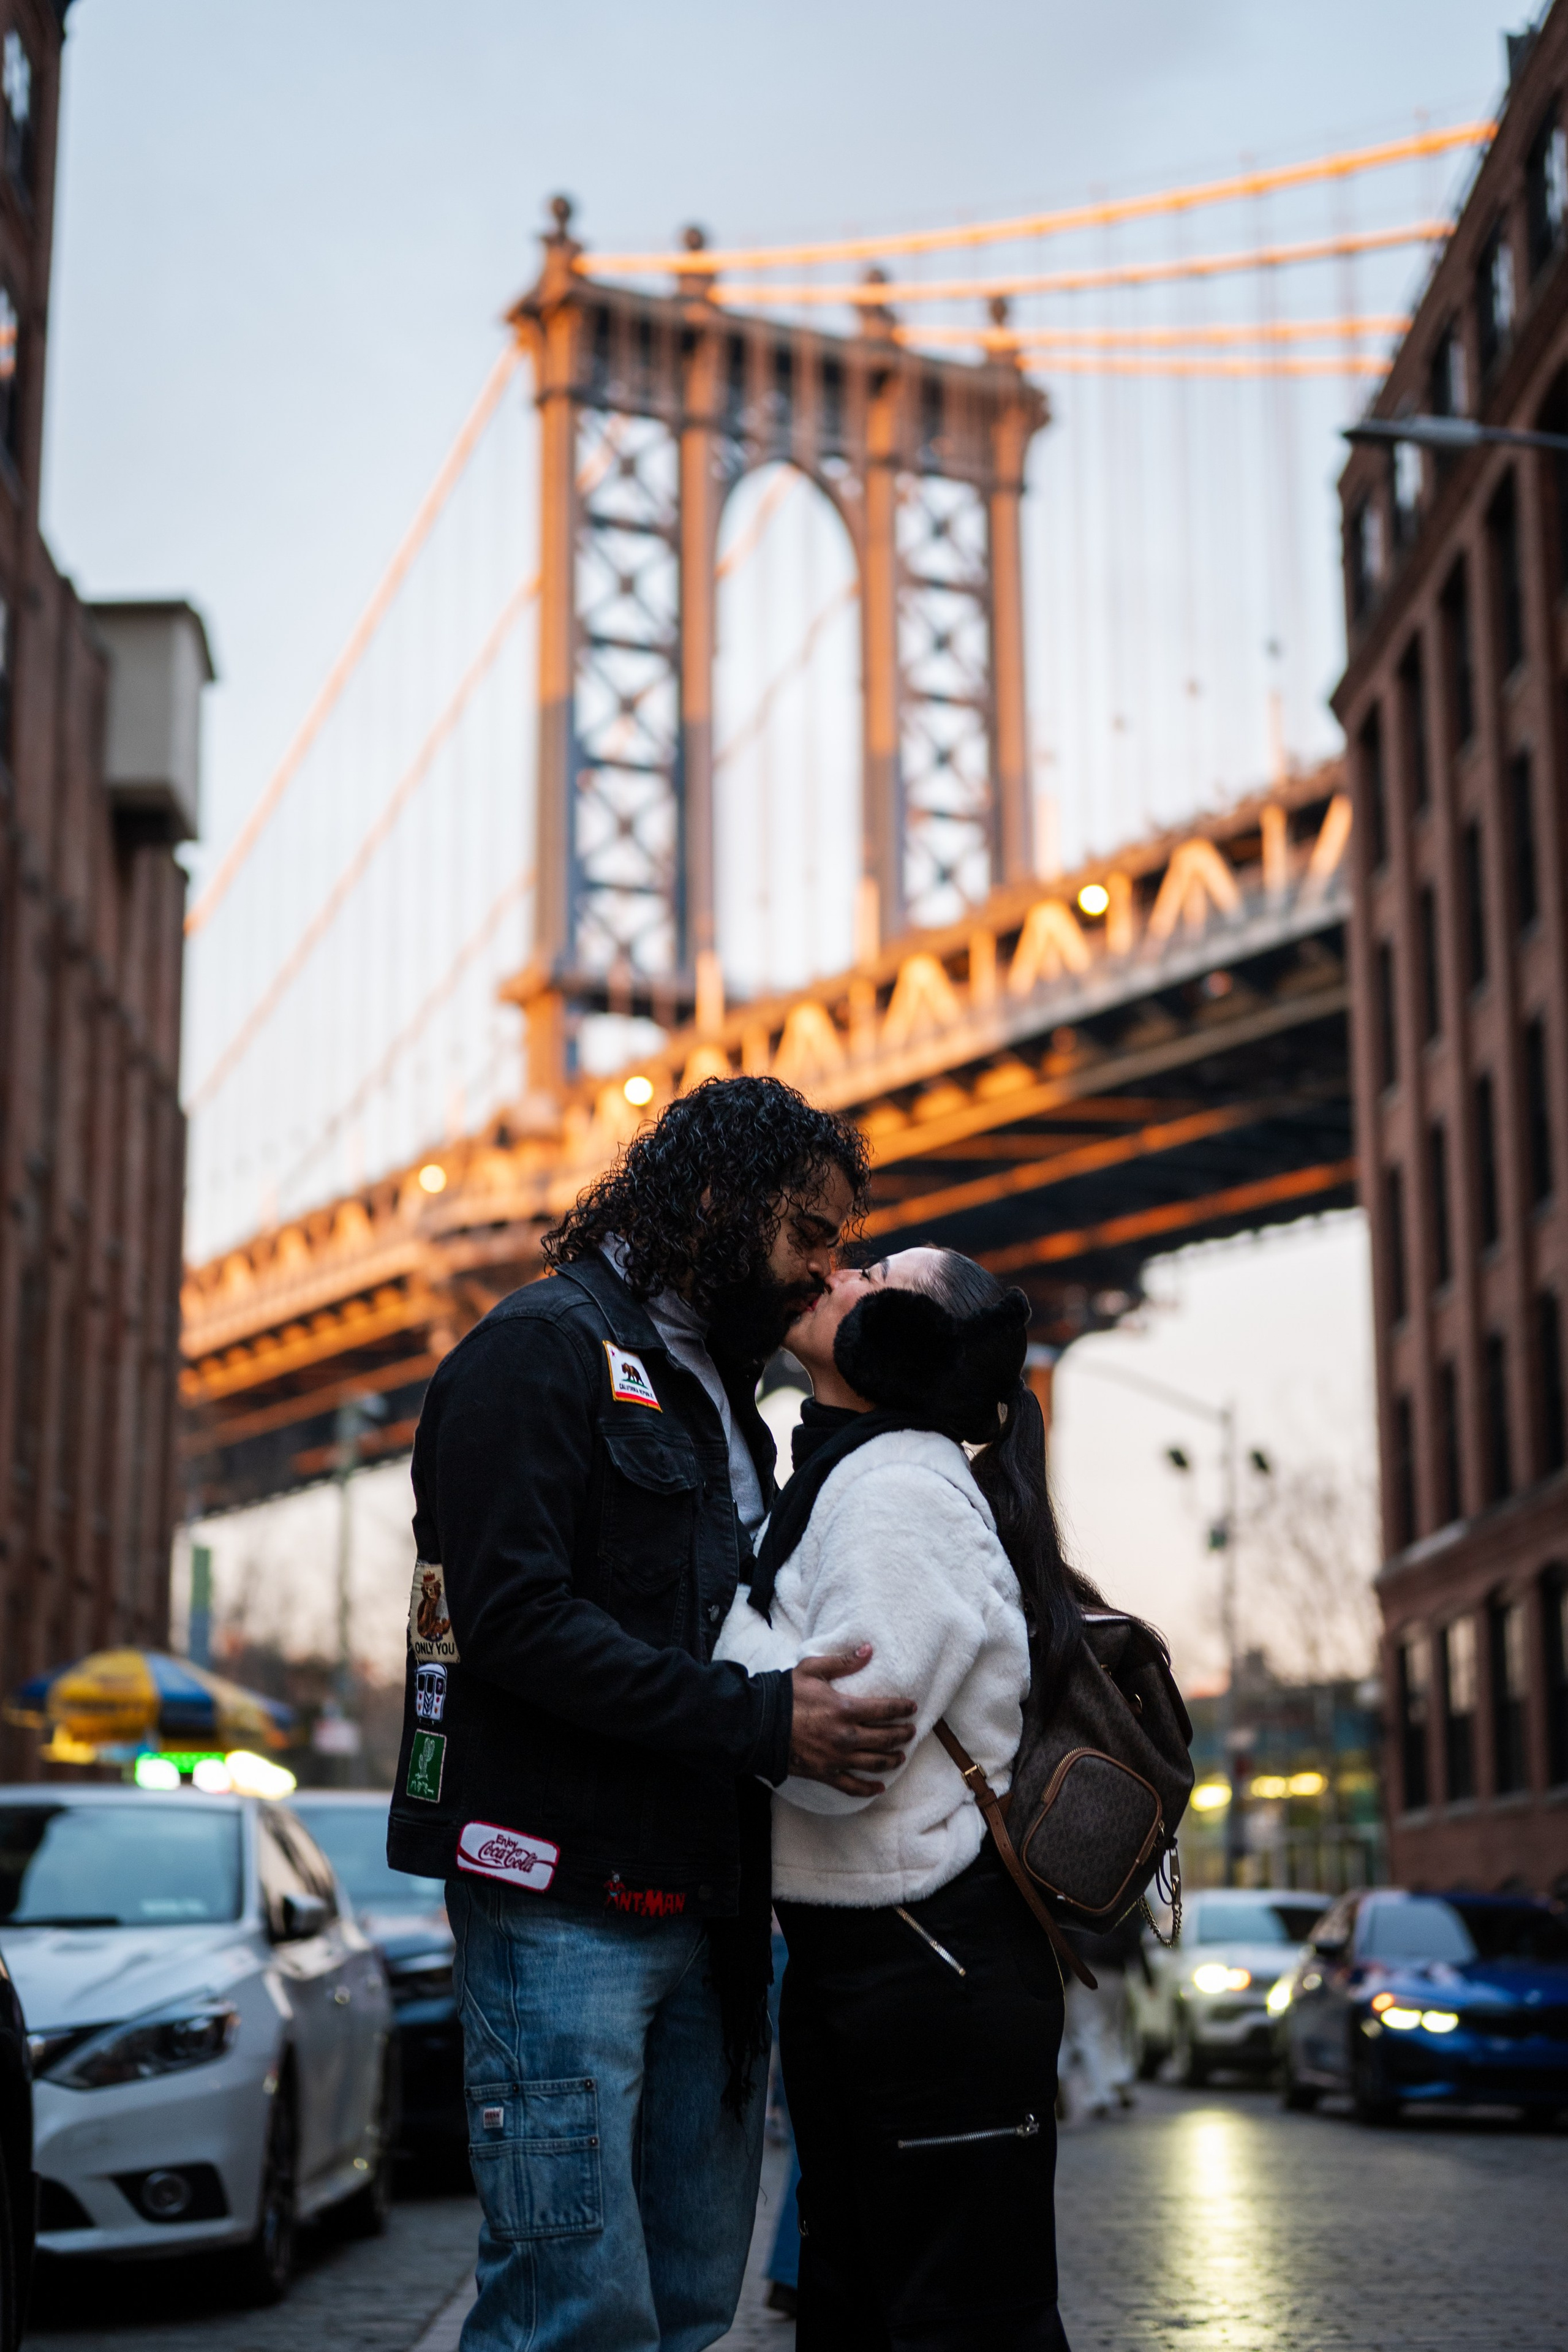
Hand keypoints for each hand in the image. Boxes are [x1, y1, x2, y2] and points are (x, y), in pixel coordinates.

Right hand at [788, 1646, 915, 1795]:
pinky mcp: (825, 1773)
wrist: (759, 1724)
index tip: (911, 1708)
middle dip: (902, 1734)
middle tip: (911, 1731)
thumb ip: (843, 1661)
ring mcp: (837, 1758)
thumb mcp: (813, 1669)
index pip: (884, 1710)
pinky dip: (867, 1788)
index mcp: (845, 1709)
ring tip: (901, 1756)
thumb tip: (869, 1650)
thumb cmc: (786, 1694)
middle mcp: (846, 1736)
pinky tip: (879, 1787)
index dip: (901, 1708)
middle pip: (884, 1738)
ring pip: (874, 1763)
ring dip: (891, 1759)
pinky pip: (851, 1786)